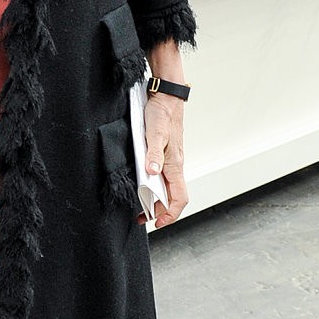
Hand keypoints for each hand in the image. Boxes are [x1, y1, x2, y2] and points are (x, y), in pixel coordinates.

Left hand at [141, 92, 187, 228]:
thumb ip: (153, 153)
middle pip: (172, 196)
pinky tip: (141, 184)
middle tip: (141, 217)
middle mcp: (174, 166)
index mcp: (175, 165)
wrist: (165, 96)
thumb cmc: (162, 114)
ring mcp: (169, 161)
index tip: (157, 222)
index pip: (179, 198)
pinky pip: (161, 176)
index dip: (170, 214)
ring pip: (166, 187)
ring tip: (139, 205)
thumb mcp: (154, 133)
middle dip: (159, 210)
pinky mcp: (163, 154)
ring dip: (155, 199)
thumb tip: (151, 173)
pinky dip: (152, 186)